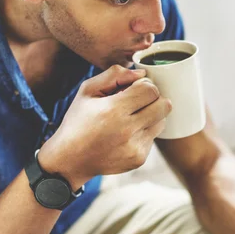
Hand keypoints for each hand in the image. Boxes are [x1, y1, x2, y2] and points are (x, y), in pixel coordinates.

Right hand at [38, 65, 171, 186]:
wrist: (70, 160)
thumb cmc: (78, 121)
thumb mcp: (87, 91)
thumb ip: (115, 75)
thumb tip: (142, 73)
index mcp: (113, 110)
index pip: (150, 90)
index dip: (144, 85)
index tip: (133, 89)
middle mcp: (127, 130)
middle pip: (164, 105)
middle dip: (153, 99)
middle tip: (137, 102)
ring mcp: (135, 147)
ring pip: (162, 121)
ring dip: (151, 116)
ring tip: (130, 118)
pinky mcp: (139, 159)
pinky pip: (153, 138)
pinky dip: (144, 132)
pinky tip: (125, 134)